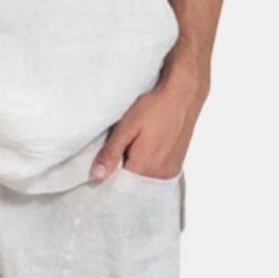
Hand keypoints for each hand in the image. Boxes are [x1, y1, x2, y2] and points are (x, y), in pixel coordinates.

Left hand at [89, 71, 206, 182]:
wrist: (182, 96)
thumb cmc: (155, 107)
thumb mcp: (126, 126)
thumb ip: (111, 153)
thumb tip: (96, 175)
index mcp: (144, 168)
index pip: (119, 182)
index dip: (110, 169)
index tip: (107, 156)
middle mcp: (159, 175)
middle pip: (132, 180)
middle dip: (123, 167)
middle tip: (124, 143)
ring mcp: (170, 172)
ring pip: (144, 176)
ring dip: (137, 164)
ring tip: (138, 142)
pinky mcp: (176, 166)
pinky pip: (156, 172)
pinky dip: (149, 162)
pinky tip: (148, 145)